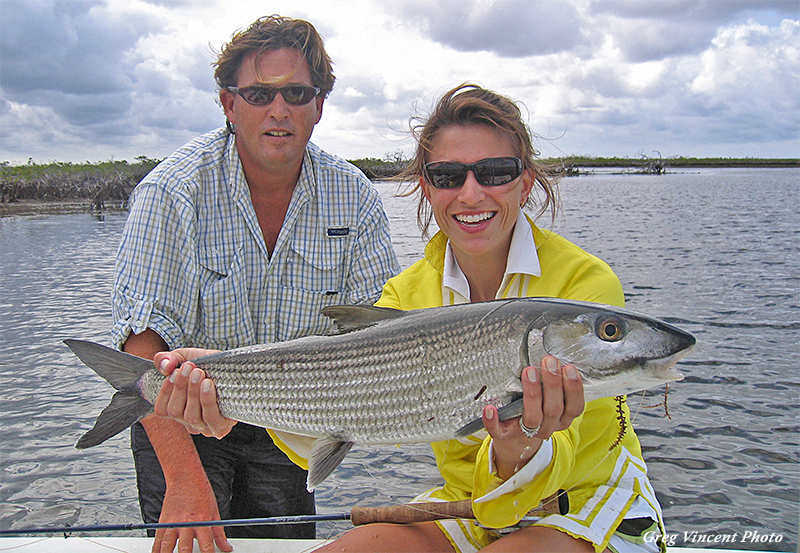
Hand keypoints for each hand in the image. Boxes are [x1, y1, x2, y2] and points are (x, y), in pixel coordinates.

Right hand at [153, 349, 236, 438]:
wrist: (238, 369)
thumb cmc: (210, 366)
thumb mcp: (187, 357)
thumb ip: (168, 359)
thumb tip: (164, 366)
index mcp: (179, 409)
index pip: (162, 409)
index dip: (165, 391)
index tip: (174, 371)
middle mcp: (189, 421)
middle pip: (175, 412)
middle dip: (180, 387)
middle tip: (188, 368)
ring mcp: (205, 427)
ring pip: (191, 416)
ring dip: (193, 392)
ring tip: (199, 373)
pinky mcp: (221, 426)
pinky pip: (210, 418)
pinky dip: (207, 401)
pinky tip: (208, 385)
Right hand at [154, 473, 231, 552]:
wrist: (185, 477)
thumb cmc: (200, 492)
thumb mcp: (214, 512)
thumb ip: (219, 533)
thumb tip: (226, 547)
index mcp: (202, 521)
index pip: (206, 546)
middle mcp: (187, 523)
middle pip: (185, 549)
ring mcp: (173, 522)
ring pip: (167, 546)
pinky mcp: (162, 521)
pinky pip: (157, 539)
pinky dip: (157, 550)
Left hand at [483, 356, 583, 479]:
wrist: (515, 436)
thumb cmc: (537, 408)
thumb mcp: (551, 398)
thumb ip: (555, 383)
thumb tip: (554, 358)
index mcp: (562, 418)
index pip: (574, 407)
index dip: (573, 388)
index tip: (568, 367)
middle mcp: (547, 427)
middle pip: (554, 410)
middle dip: (552, 384)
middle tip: (548, 362)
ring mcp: (525, 432)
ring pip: (533, 418)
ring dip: (532, 394)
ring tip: (529, 371)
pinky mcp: (504, 435)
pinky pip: (498, 431)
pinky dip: (493, 421)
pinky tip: (490, 409)